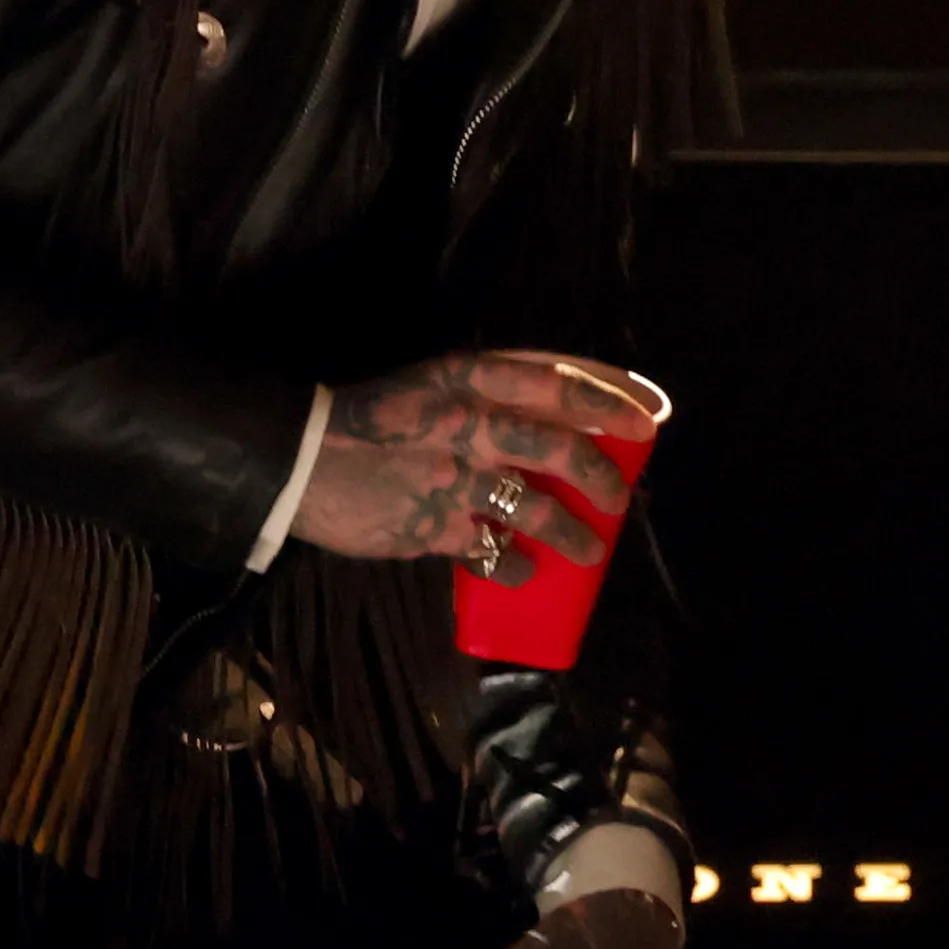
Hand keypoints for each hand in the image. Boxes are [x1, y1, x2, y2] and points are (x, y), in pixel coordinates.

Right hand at [295, 350, 661, 570]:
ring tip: (591, 550)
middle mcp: (469, 423)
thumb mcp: (435, 381)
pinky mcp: (431, 526)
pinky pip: (491, 551)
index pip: (559, 382)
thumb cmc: (373, 415)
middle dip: (602, 474)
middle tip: (622, 497)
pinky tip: (529, 571)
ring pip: (535, 509)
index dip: (612, 399)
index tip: (651, 418)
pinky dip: (516, 564)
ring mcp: (452, 478)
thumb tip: (562, 411)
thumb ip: (492, 390)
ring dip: (573, 534)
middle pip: (558, 447)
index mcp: (470, 377)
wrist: (298, 457)